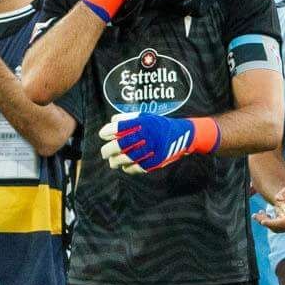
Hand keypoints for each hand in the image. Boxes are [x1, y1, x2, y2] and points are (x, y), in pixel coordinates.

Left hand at [102, 111, 216, 172]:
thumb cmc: (159, 125)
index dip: (106, 132)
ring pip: (124, 159)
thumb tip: (111, 123)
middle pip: (118, 145)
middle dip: (107, 150)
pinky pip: (134, 168)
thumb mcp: (145, 116)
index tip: (102, 135)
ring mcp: (149, 150)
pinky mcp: (153, 162)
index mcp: (142, 123)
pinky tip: (124, 166)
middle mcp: (145, 136)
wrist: (182, 135)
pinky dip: (127, 168)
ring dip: (115, 161)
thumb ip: (127, 118)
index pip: (117, 128)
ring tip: (112, 161)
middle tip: (104, 152)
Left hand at [255, 180, 284, 232]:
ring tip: (259, 214)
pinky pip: (281, 227)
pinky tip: (267, 214)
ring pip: (278, 229)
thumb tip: (276, 198)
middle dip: (265, 222)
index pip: (282, 223)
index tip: (262, 221)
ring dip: (268, 223)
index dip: (271, 223)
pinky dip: (273, 223)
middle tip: (255, 215)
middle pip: (277, 228)